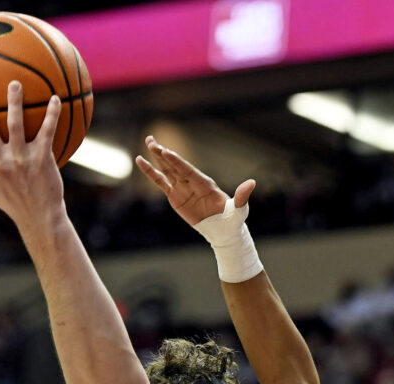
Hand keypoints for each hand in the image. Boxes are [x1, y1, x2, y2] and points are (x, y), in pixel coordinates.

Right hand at [0, 82, 63, 224]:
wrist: (41, 219)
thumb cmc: (16, 206)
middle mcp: (1, 162)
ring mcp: (21, 159)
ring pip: (15, 125)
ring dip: (14, 102)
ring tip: (15, 84)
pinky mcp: (42, 159)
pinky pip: (47, 132)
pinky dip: (52, 114)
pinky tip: (56, 99)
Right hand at [136, 136, 254, 224]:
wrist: (223, 231)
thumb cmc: (232, 219)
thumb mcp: (239, 209)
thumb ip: (242, 196)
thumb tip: (252, 183)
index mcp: (205, 183)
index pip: (188, 170)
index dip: (177, 162)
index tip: (166, 152)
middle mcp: (192, 182)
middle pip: (175, 165)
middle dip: (163, 154)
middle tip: (151, 140)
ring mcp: (182, 188)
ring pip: (167, 170)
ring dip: (157, 157)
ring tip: (148, 142)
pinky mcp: (175, 196)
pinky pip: (161, 182)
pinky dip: (151, 172)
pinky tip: (141, 161)